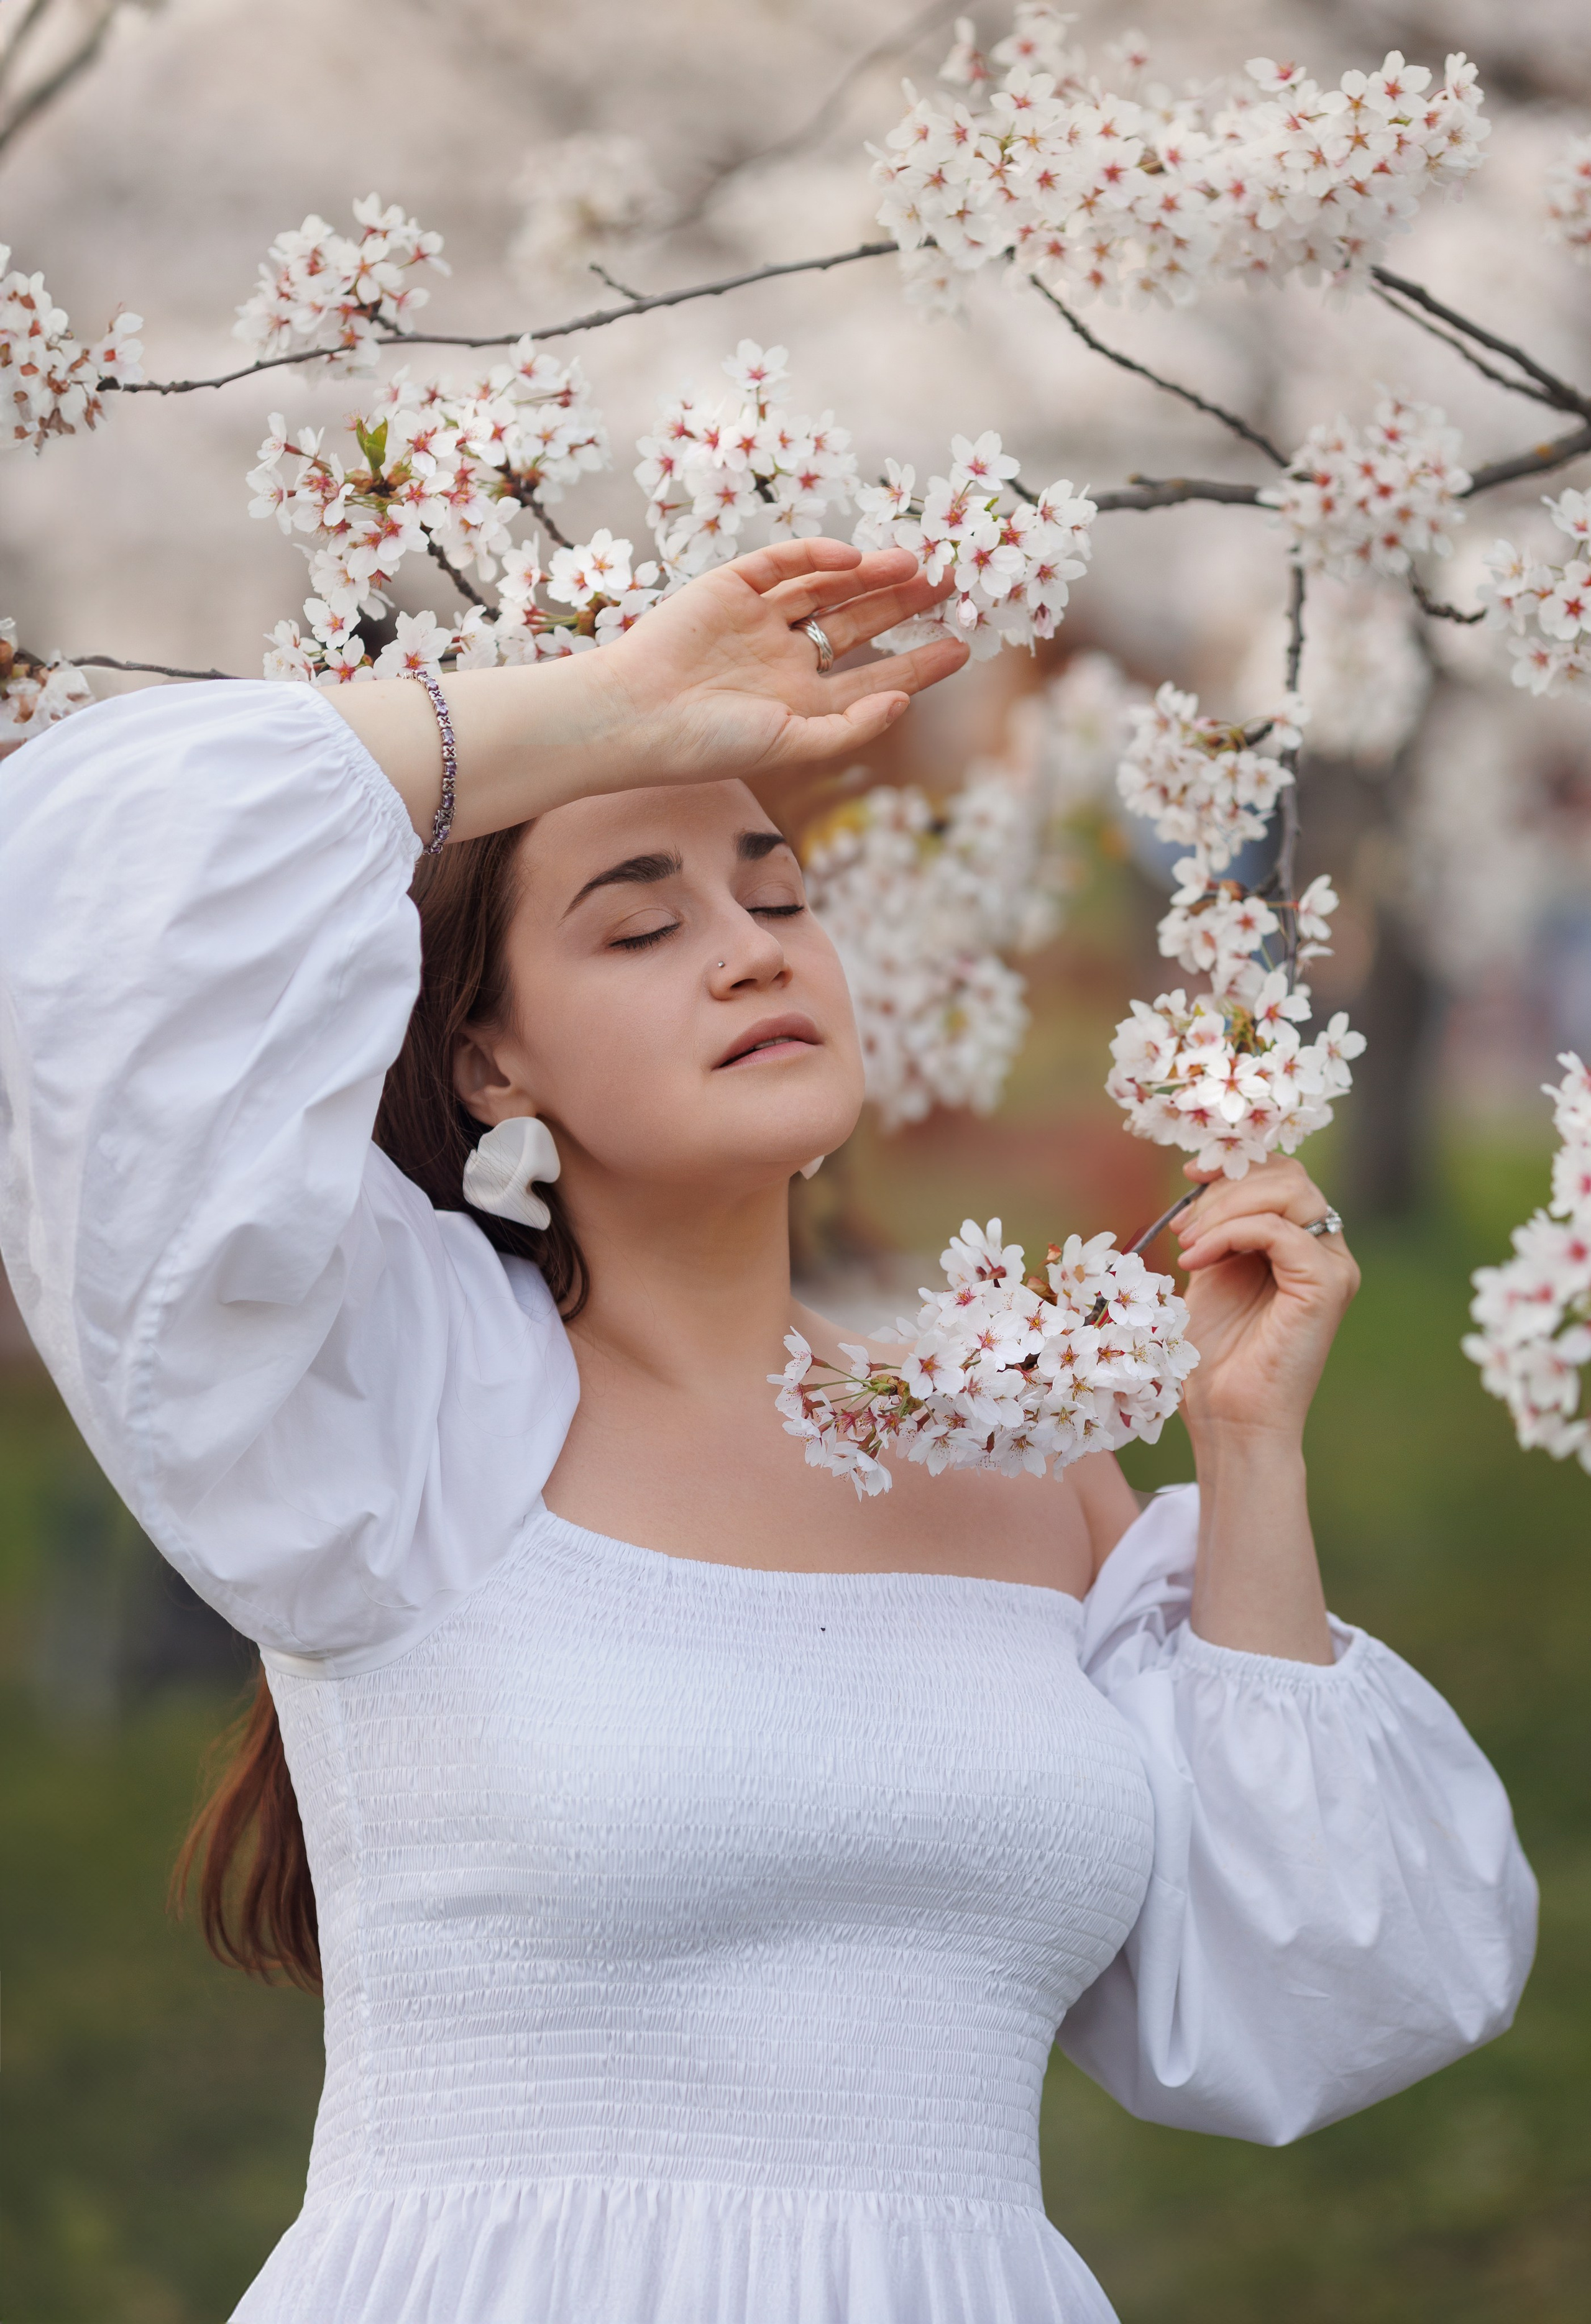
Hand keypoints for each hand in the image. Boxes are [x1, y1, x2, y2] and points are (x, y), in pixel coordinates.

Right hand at [598, 538, 968, 782]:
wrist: (634, 717)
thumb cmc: (707, 744)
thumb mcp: (790, 745)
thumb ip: (850, 726)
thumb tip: (903, 703)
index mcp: (803, 701)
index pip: (875, 676)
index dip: (918, 663)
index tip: (962, 647)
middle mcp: (786, 657)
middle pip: (858, 624)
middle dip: (903, 606)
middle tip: (951, 586)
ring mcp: (759, 619)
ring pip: (827, 588)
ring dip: (870, 577)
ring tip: (916, 566)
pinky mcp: (730, 587)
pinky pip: (782, 563)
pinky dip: (817, 556)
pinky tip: (853, 557)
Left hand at [1174, 1155, 1358, 1447]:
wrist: (1229, 1418)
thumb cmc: (1215, 1357)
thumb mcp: (1210, 1274)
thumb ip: (1217, 1229)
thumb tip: (1203, 1183)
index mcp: (1302, 1246)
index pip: (1283, 1176)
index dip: (1236, 1165)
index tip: (1191, 1175)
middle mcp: (1326, 1252)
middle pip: (1288, 1176)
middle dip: (1226, 1187)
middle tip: (1182, 1225)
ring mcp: (1332, 1268)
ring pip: (1289, 1192)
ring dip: (1225, 1207)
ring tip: (1187, 1243)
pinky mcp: (1326, 1287)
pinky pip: (1280, 1231)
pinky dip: (1230, 1233)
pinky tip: (1198, 1259)